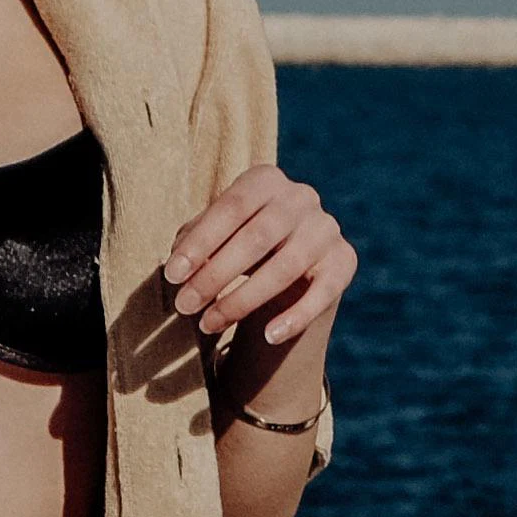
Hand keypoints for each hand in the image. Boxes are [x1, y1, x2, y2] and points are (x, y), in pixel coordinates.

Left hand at [159, 167, 352, 398]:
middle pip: (257, 237)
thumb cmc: (240, 243)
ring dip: (243, 300)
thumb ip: (196, 242)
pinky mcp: (344, 261)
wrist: (293, 264)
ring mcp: (326, 229)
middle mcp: (301, 197)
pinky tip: (268, 336)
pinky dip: (295, 317)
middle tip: (184, 306)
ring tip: (210, 324)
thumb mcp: (216, 235)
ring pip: (286, 267)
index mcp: (266, 180)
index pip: (231, 208)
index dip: (200, 242)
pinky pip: (321, 293)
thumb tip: (178, 264)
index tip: (172, 276)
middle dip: (215, 275)